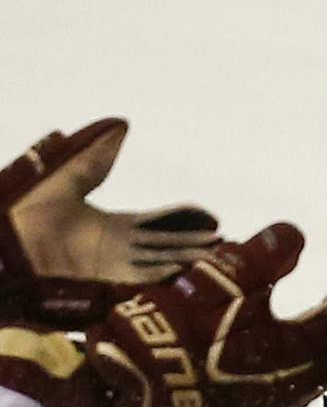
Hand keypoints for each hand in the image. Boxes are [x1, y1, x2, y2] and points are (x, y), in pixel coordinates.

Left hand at [0, 118, 219, 323]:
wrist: (7, 240)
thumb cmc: (27, 208)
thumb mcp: (67, 176)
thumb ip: (96, 158)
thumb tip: (124, 125)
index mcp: (110, 226)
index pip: (157, 224)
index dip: (184, 220)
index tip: (211, 217)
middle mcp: (118, 249)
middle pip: (167, 247)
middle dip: (195, 245)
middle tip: (225, 242)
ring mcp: (113, 266)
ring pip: (162, 264)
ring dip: (189, 262)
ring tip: (217, 259)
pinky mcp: (105, 281)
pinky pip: (144, 280)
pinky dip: (168, 278)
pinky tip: (189, 273)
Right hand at [87, 224, 326, 406]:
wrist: (128, 390)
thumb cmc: (180, 336)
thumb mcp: (220, 284)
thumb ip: (261, 258)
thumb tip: (294, 232)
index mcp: (302, 356)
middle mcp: (292, 389)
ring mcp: (264, 406)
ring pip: (301, 372)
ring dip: (310, 348)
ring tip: (319, 326)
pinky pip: (271, 384)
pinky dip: (280, 364)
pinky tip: (273, 354)